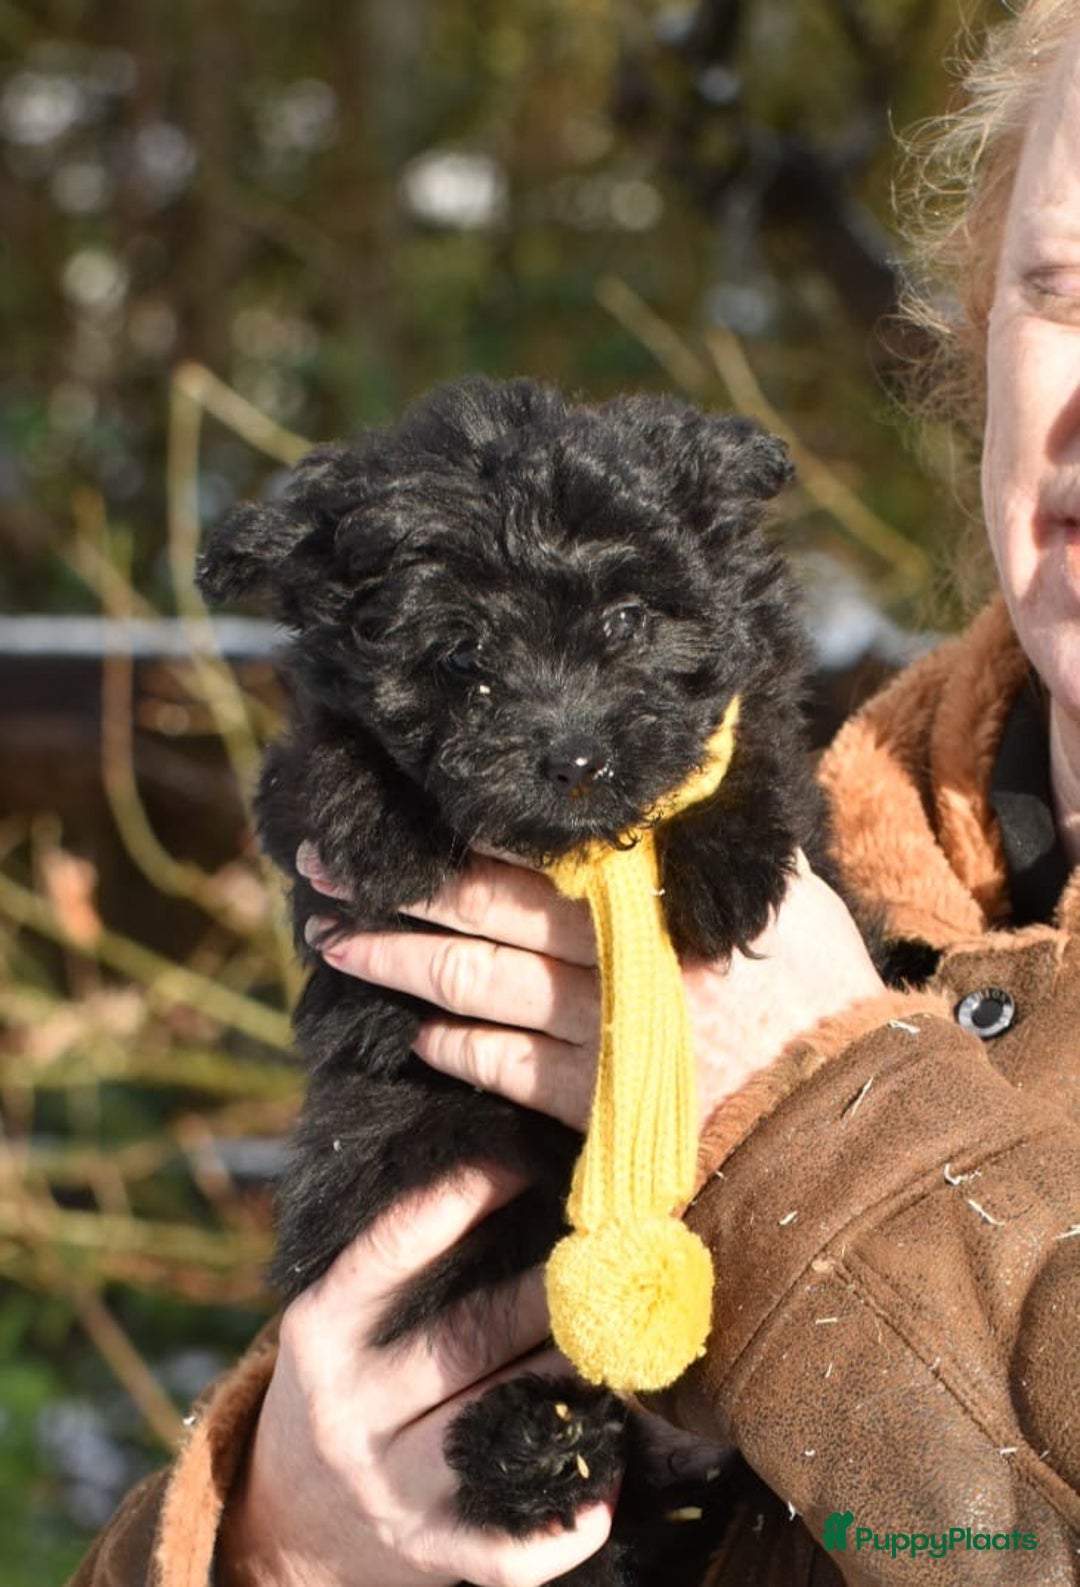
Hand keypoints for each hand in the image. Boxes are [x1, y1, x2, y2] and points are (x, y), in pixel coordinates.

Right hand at [216, 1167, 614, 1586]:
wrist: (295, 1518)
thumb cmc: (348, 1377)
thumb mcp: (339, 1314)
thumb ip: (398, 1259)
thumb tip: (507, 1169)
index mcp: (320, 1332)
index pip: (389, 1253)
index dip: (457, 1201)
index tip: (521, 1163)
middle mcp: (347, 1410)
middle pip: (467, 1339)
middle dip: (548, 1290)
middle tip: (611, 1247)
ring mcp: (388, 1488)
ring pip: (502, 1426)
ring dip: (572, 1384)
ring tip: (628, 1340)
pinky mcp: (429, 1551)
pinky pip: (510, 1546)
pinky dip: (568, 1517)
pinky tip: (610, 1475)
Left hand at [300, 847, 883, 1129]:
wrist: (847, 1121)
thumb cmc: (821, 994)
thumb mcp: (783, 891)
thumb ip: (715, 841)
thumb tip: (675, 778)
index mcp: (649, 895)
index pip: (528, 852)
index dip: (447, 837)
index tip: (381, 821)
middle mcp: (611, 955)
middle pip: (478, 913)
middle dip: (393, 893)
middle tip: (320, 872)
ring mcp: (596, 1032)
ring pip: (475, 986)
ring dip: (402, 966)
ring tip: (341, 946)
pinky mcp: (594, 1105)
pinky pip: (506, 1069)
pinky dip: (460, 1049)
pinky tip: (421, 1037)